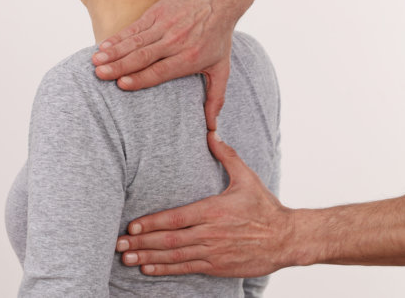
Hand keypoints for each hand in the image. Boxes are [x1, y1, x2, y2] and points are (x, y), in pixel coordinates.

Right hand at [92, 0, 240, 128]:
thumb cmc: (219, 36)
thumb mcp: (222, 68)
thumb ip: (215, 98)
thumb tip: (212, 127)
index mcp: (189, 58)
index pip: (161, 71)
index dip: (141, 78)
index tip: (121, 84)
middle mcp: (175, 42)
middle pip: (143, 57)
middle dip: (119, 66)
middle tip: (100, 75)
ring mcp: (165, 25)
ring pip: (135, 41)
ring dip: (113, 52)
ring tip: (96, 62)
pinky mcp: (157, 12)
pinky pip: (134, 27)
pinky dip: (118, 37)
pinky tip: (103, 46)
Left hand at [115, 131, 295, 276]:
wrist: (286, 238)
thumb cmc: (265, 207)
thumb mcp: (247, 177)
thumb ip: (227, 156)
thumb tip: (212, 134)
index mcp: (214, 210)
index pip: (176, 218)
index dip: (152, 223)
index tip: (132, 225)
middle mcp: (210, 233)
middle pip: (169, 240)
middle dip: (141, 243)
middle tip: (119, 245)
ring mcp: (213, 252)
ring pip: (174, 256)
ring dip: (148, 258)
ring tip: (127, 259)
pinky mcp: (217, 266)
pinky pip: (186, 268)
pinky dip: (166, 269)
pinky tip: (149, 269)